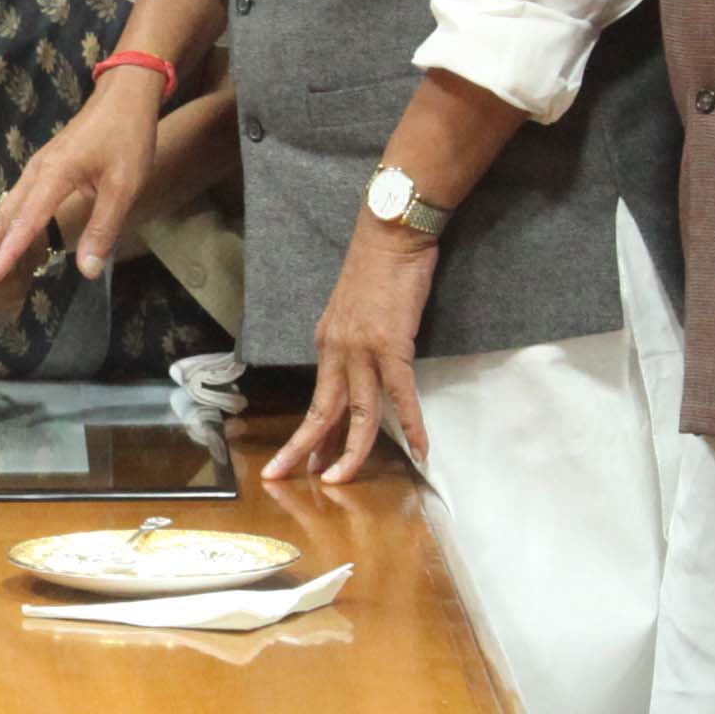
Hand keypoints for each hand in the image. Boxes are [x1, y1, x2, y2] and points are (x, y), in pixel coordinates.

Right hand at [0, 70, 161, 297]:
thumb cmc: (127, 137)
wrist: (123, 95)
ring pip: (4, 210)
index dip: (6, 252)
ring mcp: (36, 170)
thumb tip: (86, 270)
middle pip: (2, 216)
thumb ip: (103, 228)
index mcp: (54, 175)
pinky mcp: (41, 171)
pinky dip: (0, 226)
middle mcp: (36, 173)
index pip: (25, 222)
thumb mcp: (124, 185)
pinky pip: (15, 204)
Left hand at [264, 220, 436, 486]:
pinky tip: (418, 449)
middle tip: (295, 480)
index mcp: (327, 342)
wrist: (391, 233)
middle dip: (307, 450)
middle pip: (323, 411)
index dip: (310, 433)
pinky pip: (400, 395)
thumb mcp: (352, 309)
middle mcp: (337, 350)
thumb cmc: (378, 266)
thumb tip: (356, 370)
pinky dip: (411, 424)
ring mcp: (363, 350)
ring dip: (353, 450)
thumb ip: (350, 341)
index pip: (318, 398)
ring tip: (343, 480)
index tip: (300, 461)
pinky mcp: (393, 346)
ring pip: (358, 413)